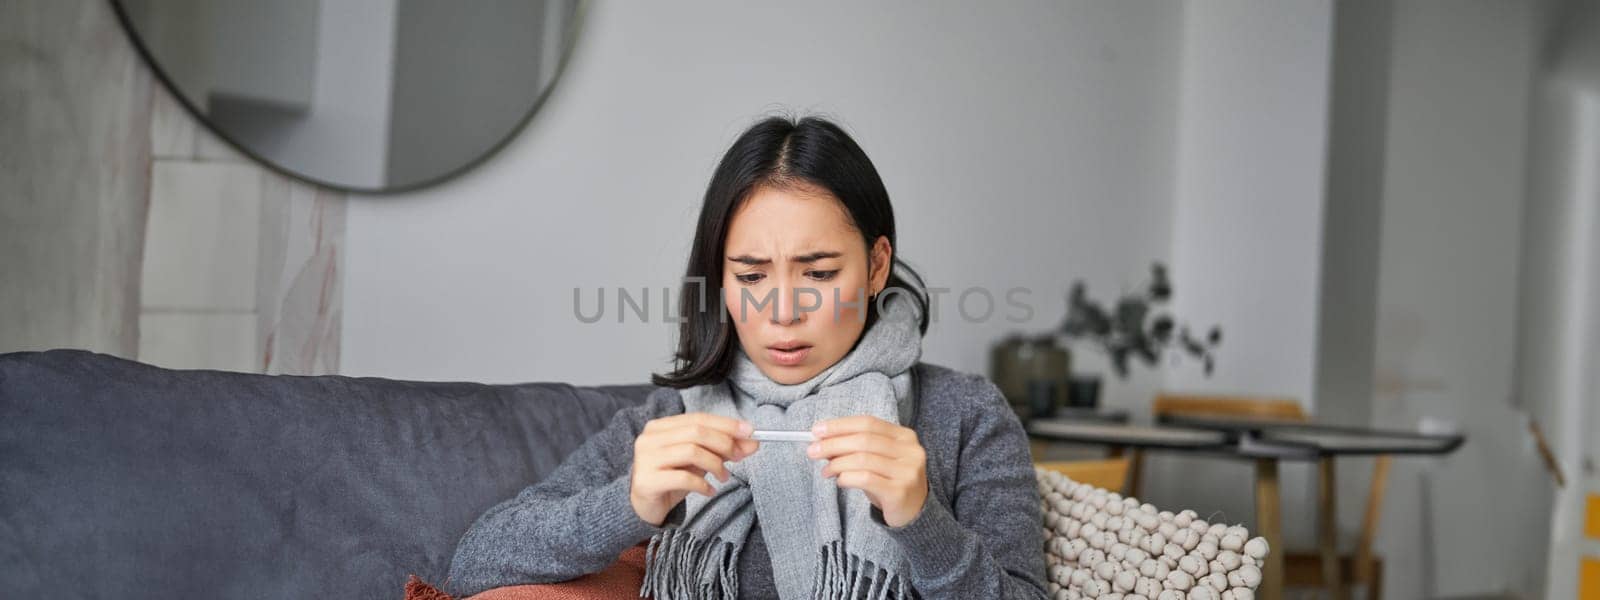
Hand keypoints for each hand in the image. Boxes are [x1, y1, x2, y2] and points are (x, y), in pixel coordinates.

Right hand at [629, 413, 759, 525]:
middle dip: (724, 443)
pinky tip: (709, 490)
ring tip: (724, 477)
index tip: (749, 431)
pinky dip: (702, 484)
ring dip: (715, 464)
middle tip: (739, 456)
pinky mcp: (647, 481)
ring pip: (691, 451)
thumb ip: (723, 449)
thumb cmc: (671, 479)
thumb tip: (753, 442)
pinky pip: (683, 478)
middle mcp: (650, 438)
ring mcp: (646, 459)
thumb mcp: (699, 461)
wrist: (644, 507)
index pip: (698, 418)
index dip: (726, 424)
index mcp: (660, 426)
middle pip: (696, 432)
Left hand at [807, 415, 928, 527]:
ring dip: (837, 464)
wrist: (913, 510)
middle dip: (833, 444)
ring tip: (826, 471)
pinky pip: (865, 479)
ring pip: (862, 460)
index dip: (840, 425)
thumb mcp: (876, 459)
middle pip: (863, 440)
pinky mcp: (899, 491)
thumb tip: (821, 440)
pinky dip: (847, 477)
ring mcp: (907, 471)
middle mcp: (910, 451)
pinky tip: (840, 481)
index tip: (817, 430)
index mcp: (904, 436)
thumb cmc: (889, 480)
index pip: (868, 423)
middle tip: (812, 451)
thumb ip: (854, 447)